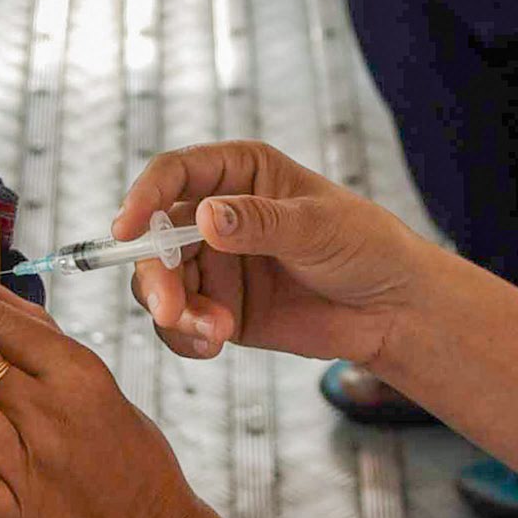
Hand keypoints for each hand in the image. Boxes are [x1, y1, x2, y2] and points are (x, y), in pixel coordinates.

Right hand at [104, 141, 436, 368]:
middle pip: (156, 237)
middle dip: (156, 275)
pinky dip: (185, 336)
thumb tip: (206, 217)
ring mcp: (215, 264)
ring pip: (162, 284)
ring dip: (174, 311)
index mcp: (239, 173)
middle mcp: (216, 215)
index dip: (143, 197)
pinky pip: (180, 322)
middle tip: (171, 310)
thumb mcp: (317, 227)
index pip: (175, 173)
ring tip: (213, 333)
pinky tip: (212, 345)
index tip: (125, 230)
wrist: (392, 310)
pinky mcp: (219, 308)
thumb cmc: (365, 246)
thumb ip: (261, 222)